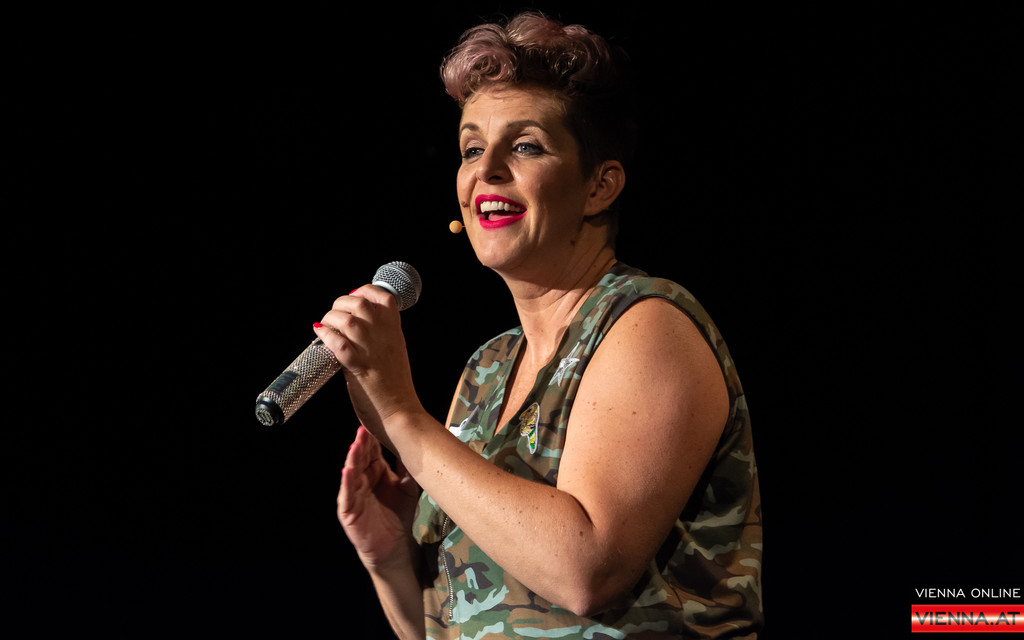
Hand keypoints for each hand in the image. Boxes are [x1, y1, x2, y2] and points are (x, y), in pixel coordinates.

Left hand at [314, 285, 423, 449]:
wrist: (402, 414)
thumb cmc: (396, 389)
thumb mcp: (394, 354)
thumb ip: (379, 339)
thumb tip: (354, 330)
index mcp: (395, 332)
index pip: (383, 297)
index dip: (364, 291)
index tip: (353, 297)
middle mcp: (384, 337)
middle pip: (360, 303)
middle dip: (340, 304)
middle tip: (333, 316)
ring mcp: (372, 351)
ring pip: (348, 320)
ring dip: (331, 319)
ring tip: (325, 326)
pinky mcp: (359, 368)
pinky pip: (339, 344)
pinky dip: (326, 336)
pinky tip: (320, 336)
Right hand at [338, 425, 421, 574]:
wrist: (395, 545)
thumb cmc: (399, 513)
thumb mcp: (408, 485)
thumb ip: (407, 466)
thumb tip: (414, 441)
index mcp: (375, 471)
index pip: (371, 451)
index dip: (372, 438)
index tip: (375, 422)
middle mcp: (362, 479)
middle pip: (360, 458)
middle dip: (361, 444)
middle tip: (364, 429)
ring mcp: (353, 494)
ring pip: (351, 473)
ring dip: (352, 459)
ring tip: (355, 446)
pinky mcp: (348, 511)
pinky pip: (346, 495)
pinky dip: (346, 483)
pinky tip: (347, 471)